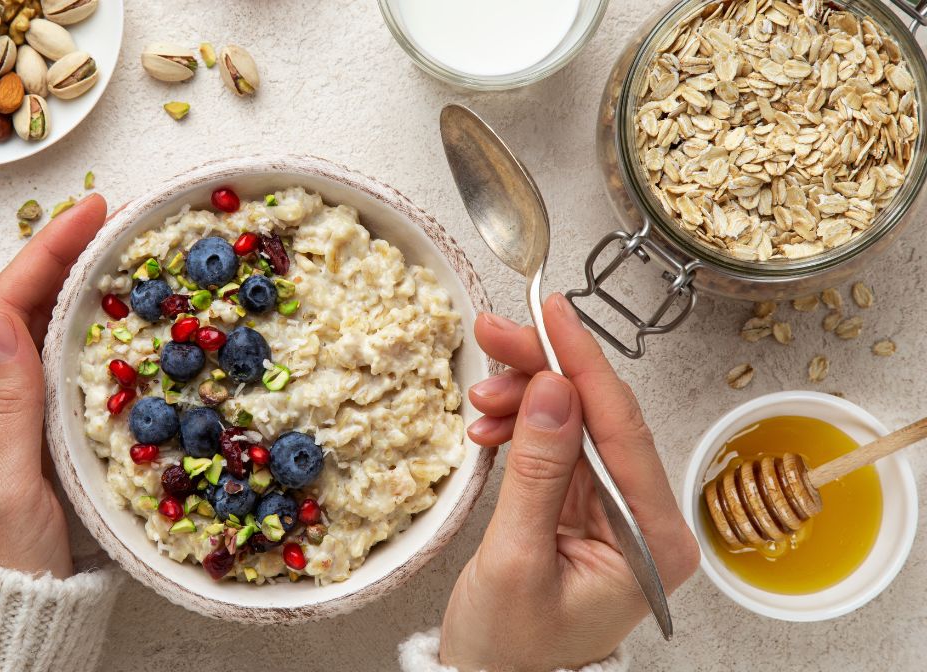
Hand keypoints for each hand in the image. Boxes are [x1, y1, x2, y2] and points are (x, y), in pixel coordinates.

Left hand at [0, 194, 107, 578]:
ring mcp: (7, 408)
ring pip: (38, 326)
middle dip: (62, 252)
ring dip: (73, 280)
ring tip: (116, 246)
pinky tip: (112, 311)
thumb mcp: (7, 481)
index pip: (4, 305)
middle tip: (114, 216)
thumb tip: (4, 320)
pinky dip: (83, 322)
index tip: (91, 212)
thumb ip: (8, 402)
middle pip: (19, 303)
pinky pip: (56, 357)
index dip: (46, 252)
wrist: (11, 607)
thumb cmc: (7, 555)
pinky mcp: (34, 425)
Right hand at [440, 294, 699, 671]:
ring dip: (526, 398)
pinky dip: (521, 426)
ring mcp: (615, 509)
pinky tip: (490, 422)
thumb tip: (553, 390)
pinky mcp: (584, 506)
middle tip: (496, 333)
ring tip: (480, 395)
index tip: (553, 315)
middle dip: (546, 370)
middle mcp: (646, 518)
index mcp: (655, 539)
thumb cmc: (512, 649)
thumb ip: (539, 473)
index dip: (584, 364)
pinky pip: (556, 445)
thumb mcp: (517, 560)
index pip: (624, 428)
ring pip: (575, 422)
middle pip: (601, 416)